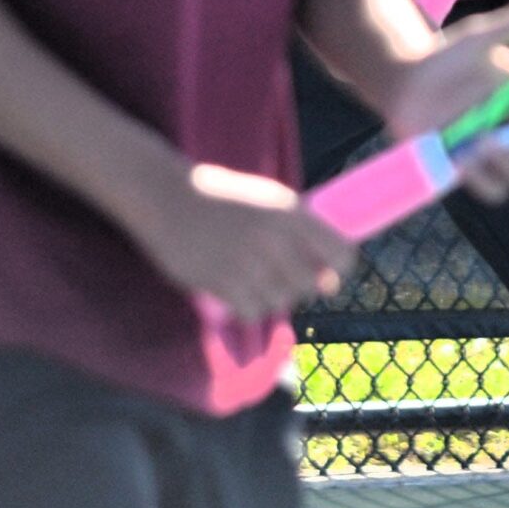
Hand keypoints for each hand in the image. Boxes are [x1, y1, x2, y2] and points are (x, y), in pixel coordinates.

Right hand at [128, 162, 354, 324]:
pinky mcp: (220, 282)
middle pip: (309, 285)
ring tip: (258, 286)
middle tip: (285, 282)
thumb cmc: (220, 196)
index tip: (329, 274)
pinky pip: (252, 311)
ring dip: (273, 300)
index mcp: (291, 213)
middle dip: (301, 288)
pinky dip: (250, 309)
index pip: (340, 254)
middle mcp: (274, 238)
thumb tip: (325, 265)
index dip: (339, 270)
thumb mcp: (267, 198)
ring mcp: (247, 261)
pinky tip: (241, 296)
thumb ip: (296, 227)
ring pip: (281, 302)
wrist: (167, 196)